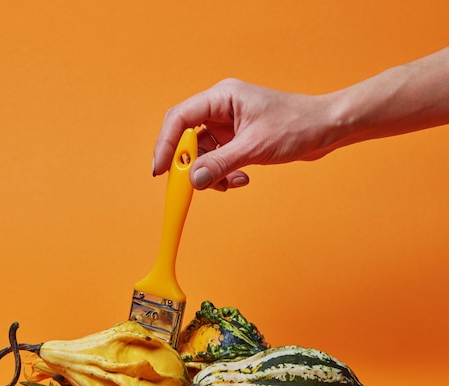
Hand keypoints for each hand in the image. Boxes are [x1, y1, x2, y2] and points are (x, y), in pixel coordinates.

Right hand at [152, 78, 338, 190]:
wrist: (327, 128)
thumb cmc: (297, 125)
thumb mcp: (255, 147)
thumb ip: (220, 163)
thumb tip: (193, 180)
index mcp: (221, 97)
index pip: (180, 118)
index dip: (166, 145)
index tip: (160, 170)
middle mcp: (220, 108)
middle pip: (186, 137)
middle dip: (190, 164)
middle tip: (192, 184)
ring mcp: (227, 124)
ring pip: (201, 153)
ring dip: (210, 172)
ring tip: (231, 181)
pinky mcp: (235, 138)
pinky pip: (216, 159)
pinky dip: (222, 173)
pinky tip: (240, 178)